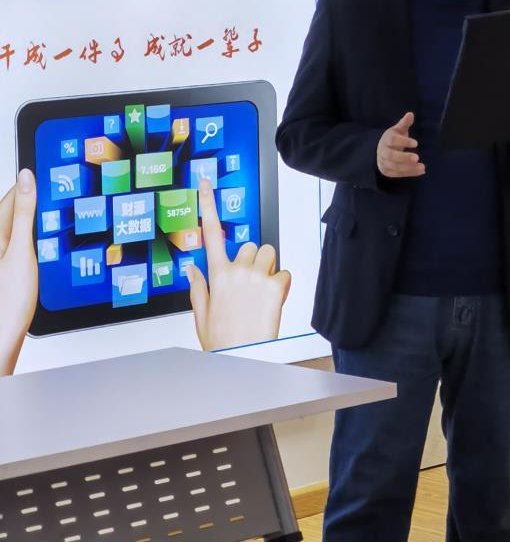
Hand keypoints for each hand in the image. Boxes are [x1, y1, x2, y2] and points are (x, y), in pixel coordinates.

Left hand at [0, 170, 37, 375]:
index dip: (31, 186)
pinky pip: (21, 245)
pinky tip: (47, 248)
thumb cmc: (9, 298)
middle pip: (14, 212)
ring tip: (57, 223)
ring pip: (19, 229)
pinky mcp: (6, 268)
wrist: (4, 333)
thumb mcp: (21, 249)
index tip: (52, 178)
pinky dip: (35, 242)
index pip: (10, 197)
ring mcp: (1, 255)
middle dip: (35, 205)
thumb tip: (26, 178)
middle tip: (61, 200)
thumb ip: (24, 213)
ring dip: (37, 225)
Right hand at [186, 178, 290, 350]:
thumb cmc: (223, 340)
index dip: (207, 205)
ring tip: (262, 292)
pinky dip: (282, 286)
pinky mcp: (276, 287)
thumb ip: (198, 288)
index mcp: (216, 275)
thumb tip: (192, 269)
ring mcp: (257, 277)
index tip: (205, 184)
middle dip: (253, 261)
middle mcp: (237, 270)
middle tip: (250, 285)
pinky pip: (285, 274)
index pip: (210, 232)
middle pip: (250, 246)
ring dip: (268, 268)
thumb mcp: (202, 315)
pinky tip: (273, 302)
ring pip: (269, 254)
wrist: (242, 358)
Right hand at [377, 111, 424, 177]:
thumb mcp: (398, 130)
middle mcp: (383, 152)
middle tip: (417, 157)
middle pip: (391, 156)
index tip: (416, 143)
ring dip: (409, 167)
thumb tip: (410, 114)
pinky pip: (398, 174)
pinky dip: (410, 173)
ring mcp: (384, 163)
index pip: (393, 140)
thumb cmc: (393, 139)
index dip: (403, 142)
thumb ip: (404, 124)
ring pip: (395, 167)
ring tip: (422, 167)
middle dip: (404, 158)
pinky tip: (421, 171)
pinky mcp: (388, 171)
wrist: (380, 152)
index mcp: (386, 140)